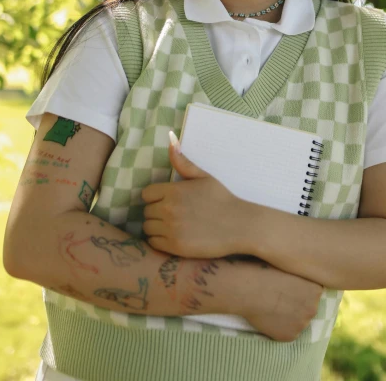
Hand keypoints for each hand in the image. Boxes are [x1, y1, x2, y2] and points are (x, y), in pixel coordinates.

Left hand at [141, 134, 247, 258]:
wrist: (239, 225)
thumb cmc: (222, 199)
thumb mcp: (203, 177)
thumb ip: (183, 162)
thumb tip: (171, 139)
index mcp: (173, 191)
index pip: (146, 194)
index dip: (155, 197)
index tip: (166, 200)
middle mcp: (168, 209)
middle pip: (146, 211)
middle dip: (156, 212)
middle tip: (172, 214)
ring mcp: (171, 229)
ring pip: (148, 228)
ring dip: (156, 227)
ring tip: (172, 226)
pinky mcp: (174, 247)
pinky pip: (153, 243)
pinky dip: (159, 240)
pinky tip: (173, 236)